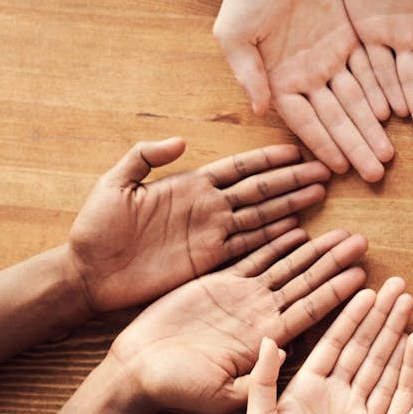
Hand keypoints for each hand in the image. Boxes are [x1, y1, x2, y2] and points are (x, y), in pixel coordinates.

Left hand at [67, 139, 329, 312]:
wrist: (88, 273)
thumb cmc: (95, 227)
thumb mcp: (114, 184)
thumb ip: (144, 158)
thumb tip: (180, 140)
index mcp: (190, 185)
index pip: (238, 168)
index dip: (267, 159)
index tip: (297, 150)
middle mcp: (207, 207)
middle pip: (259, 190)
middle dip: (291, 180)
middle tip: (324, 170)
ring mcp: (210, 234)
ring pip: (260, 216)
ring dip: (290, 205)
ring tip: (319, 194)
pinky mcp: (207, 261)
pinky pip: (246, 247)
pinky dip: (272, 239)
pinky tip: (296, 230)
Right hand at [107, 228, 368, 413]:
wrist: (138, 371)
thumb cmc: (178, 389)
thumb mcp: (222, 395)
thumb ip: (257, 379)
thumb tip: (286, 354)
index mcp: (266, 339)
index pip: (311, 311)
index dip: (336, 293)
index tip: (363, 276)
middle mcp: (261, 315)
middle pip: (306, 283)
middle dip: (335, 263)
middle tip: (363, 242)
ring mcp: (243, 298)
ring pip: (286, 266)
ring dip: (314, 249)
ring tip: (342, 232)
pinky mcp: (221, 283)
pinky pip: (253, 256)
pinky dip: (274, 241)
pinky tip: (296, 227)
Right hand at [215, 0, 394, 180]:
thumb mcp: (234, 34)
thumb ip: (248, 72)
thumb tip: (260, 109)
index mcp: (279, 82)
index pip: (306, 122)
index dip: (323, 144)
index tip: (340, 168)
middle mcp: (308, 78)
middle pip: (337, 118)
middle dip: (356, 145)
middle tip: (377, 172)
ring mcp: (330, 60)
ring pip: (357, 100)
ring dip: (372, 127)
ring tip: (388, 154)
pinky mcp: (349, 39)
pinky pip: (369, 69)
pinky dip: (381, 90)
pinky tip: (394, 113)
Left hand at [238, 278, 412, 413]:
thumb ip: (264, 379)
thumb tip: (269, 338)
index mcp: (306, 384)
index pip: (334, 341)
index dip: (351, 316)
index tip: (368, 290)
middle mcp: (333, 391)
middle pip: (362, 345)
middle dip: (381, 316)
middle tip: (400, 287)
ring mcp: (352, 409)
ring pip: (379, 364)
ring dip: (396, 336)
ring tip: (412, 307)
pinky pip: (389, 394)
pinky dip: (403, 372)